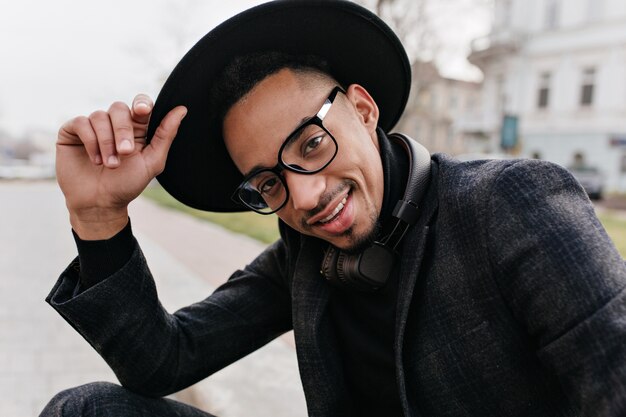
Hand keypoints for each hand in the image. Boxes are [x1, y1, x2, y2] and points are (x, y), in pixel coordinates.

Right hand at [56, 94, 186, 238]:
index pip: (140, 105)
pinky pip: (81, 122)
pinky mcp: (72, 132)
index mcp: (136, 129)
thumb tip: (182, 109)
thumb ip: (165, 135)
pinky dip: (90, 141)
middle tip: (126, 153)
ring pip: (100, 116)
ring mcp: (93, 127)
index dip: (141, 104)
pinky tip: (95, 160)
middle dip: (123, 130)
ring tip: (110, 164)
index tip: (142, 111)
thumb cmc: (127, 184)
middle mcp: (114, 124)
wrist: (100, 204)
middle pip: (119, 108)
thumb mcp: (152, 162)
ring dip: (107, 142)